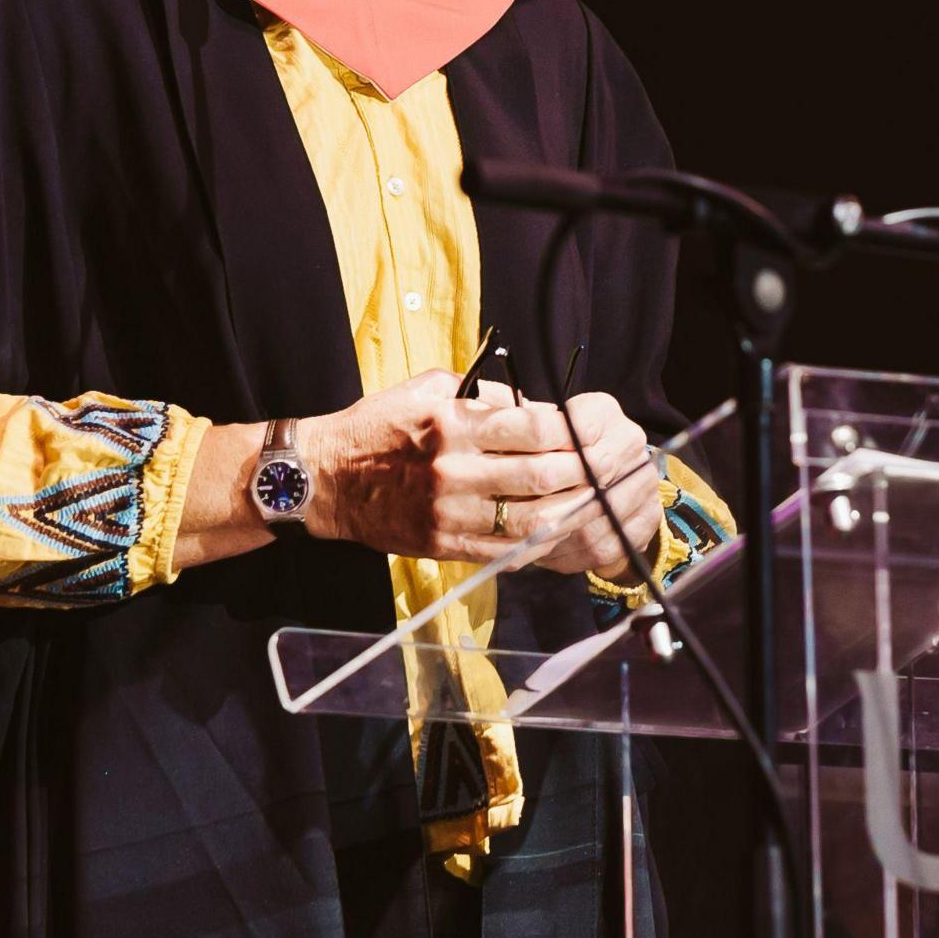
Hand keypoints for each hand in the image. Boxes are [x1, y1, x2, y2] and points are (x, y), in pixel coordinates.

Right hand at [300, 373, 668, 574]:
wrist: (323, 478)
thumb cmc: (377, 426)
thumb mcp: (427, 389)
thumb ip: (482, 394)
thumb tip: (535, 404)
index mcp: (453, 424)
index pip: (535, 428)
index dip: (575, 432)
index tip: (594, 430)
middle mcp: (453, 469)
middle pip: (543, 476)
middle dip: (588, 473)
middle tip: (615, 469)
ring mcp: (449, 512)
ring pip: (533, 518)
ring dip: (574, 511)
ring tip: (600, 502)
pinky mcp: (443, 543)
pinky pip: (506, 548)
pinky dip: (541, 541)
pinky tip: (563, 530)